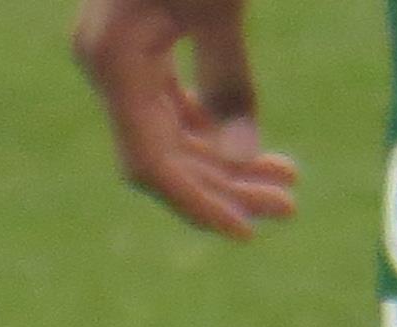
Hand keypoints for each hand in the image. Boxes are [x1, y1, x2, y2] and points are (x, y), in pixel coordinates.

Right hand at [73, 0, 299, 240]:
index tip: (247, 234)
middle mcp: (104, 64)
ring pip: (170, 135)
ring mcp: (118, 57)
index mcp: (112, 59)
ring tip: (289, 183)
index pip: (150, 162)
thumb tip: (240, 157)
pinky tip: (260, 152)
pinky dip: (213, 131)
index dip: (197, 203)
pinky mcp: (137, 47)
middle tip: (291, 205)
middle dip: (226, 185)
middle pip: (163, 155)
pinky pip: (171, 107)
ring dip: (227, 164)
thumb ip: (230, 80)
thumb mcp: (221, 7)